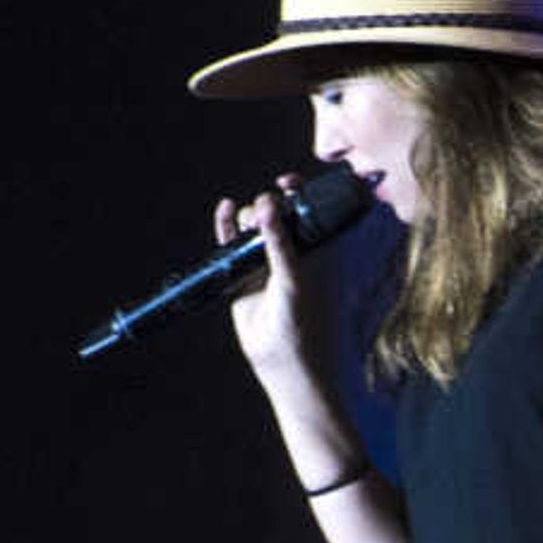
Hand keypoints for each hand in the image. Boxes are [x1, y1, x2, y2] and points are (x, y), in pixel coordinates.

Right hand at [214, 172, 342, 375]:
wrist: (284, 360)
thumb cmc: (303, 321)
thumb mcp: (294, 276)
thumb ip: (280, 241)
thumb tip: (268, 203)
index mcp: (316, 253)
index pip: (310, 213)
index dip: (301, 195)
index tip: (290, 183)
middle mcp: (292, 255)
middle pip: (278, 215)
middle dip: (272, 203)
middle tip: (270, 202)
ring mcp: (266, 264)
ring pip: (254, 227)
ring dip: (249, 215)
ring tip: (249, 221)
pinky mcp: (242, 276)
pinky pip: (231, 245)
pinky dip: (227, 225)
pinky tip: (227, 209)